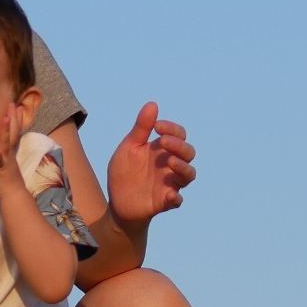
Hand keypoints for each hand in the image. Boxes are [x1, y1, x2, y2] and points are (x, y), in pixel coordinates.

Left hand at [0, 105, 31, 201]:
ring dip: (5, 131)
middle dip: (12, 118)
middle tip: (12, 104)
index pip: (12, 132)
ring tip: (6, 118)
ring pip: (6, 143)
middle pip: (11, 132)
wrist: (12, 194)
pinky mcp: (0, 169)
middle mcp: (8, 153)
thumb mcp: (1, 163)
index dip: (14, 119)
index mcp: (8, 150)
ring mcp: (5, 160)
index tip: (15, 107)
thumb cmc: (5, 180)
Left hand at [105, 102, 194, 225]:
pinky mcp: (165, 201)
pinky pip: (178, 200)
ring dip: (183, 167)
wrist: (116, 202)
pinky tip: (170, 193)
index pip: (179, 135)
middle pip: (189, 152)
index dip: (172, 129)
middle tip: (164, 142)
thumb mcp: (129, 147)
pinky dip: (176, 197)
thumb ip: (141, 128)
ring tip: (170, 161)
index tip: (157, 126)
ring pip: (189, 174)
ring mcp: (170, 183)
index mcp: (163, 149)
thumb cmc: (124, 172)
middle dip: (179, 145)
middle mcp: (171, 165)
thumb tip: (152, 104)